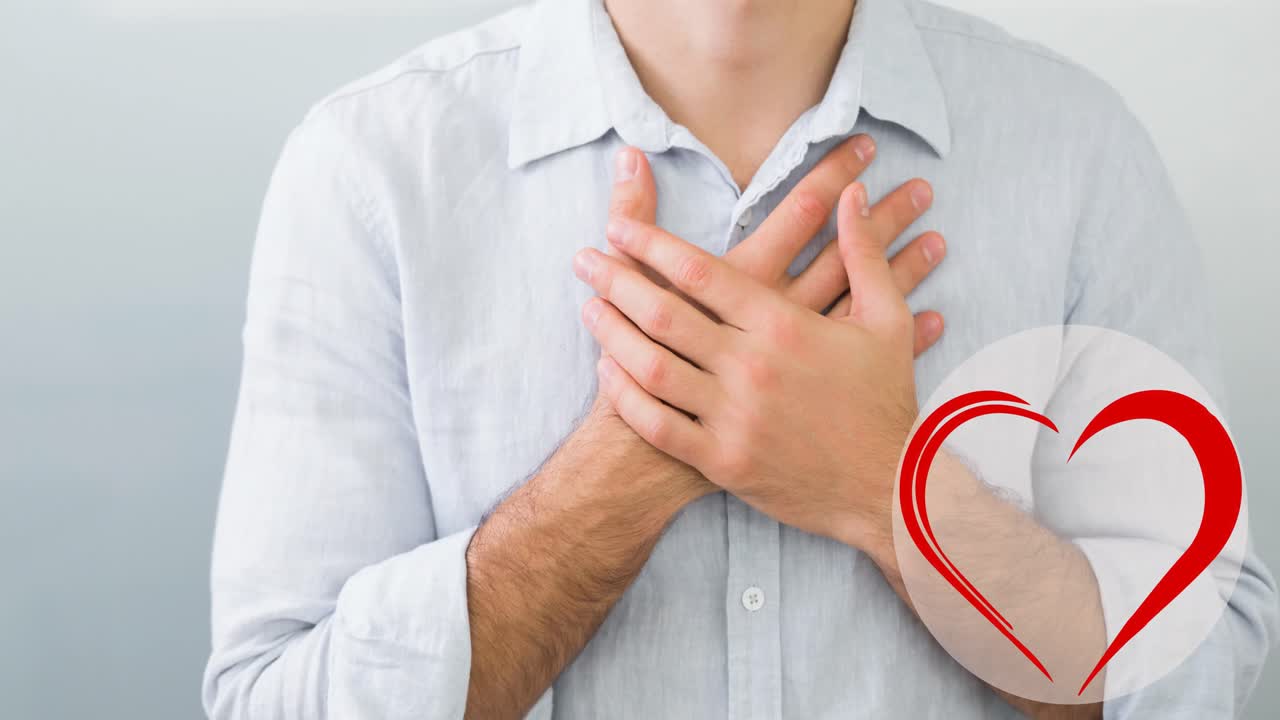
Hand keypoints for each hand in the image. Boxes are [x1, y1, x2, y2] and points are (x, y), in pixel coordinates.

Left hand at [574, 179, 939, 552]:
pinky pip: (658, 425)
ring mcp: (734, 417)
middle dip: (615, 280)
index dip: (652, 245)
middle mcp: (752, 367)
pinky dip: (626, 397)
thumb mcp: (886, 319)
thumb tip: (854, 193)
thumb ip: (864, 252)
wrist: (889, 487)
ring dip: (611, 333)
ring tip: (587, 308)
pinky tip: (607, 371)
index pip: (701, 272)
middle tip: (583, 259)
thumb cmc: (884, 399)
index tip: (617, 228)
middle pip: (665, 313)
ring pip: (652, 367)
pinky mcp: (723, 461)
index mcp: (785, 325)